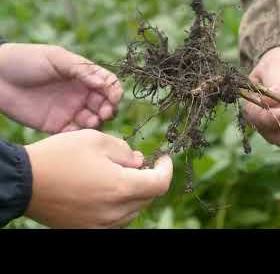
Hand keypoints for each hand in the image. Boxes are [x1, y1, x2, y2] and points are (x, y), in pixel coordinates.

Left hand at [0, 43, 122, 133]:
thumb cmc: (26, 60)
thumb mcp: (57, 58)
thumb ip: (82, 70)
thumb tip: (103, 84)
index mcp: (84, 76)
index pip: (109, 84)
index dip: (115, 91)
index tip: (113, 97)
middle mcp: (81, 94)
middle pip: (106, 104)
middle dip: (110, 109)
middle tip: (105, 112)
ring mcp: (70, 110)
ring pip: (95, 120)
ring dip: (98, 122)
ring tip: (92, 121)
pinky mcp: (57, 126)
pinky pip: (76, 133)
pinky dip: (82, 134)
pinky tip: (80, 130)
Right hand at [24, 129, 172, 227]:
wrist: (24, 181)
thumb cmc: (60, 156)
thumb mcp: (97, 140)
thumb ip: (126, 151)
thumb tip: (139, 162)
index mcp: (120, 188)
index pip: (160, 184)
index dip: (167, 169)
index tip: (163, 158)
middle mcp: (114, 212)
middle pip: (148, 197)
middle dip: (150, 178)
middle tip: (138, 162)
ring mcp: (101, 224)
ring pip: (133, 209)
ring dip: (135, 192)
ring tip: (120, 174)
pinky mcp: (87, 229)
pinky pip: (116, 219)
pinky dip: (120, 205)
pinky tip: (107, 190)